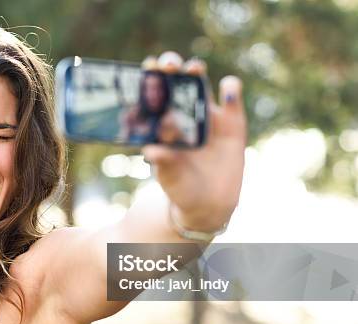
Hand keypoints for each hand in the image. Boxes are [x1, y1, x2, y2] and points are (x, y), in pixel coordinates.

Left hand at [141, 52, 246, 230]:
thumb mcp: (171, 178)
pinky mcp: (232, 122)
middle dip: (171, 67)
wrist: (209, 203)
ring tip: (192, 69)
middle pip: (175, 81)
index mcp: (161, 124)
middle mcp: (182, 114)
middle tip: (168, 65)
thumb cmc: (181, 188)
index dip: (149, 80)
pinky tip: (228, 89)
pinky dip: (231, 89)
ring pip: (201, 84)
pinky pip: (232, 99)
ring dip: (196, 71)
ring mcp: (207, 116)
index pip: (152, 96)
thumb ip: (163, 163)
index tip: (146, 70)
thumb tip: (151, 151)